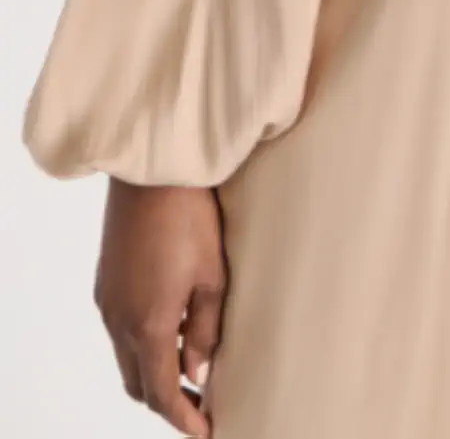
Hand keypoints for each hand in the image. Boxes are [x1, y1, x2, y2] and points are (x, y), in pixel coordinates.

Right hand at [93, 178, 225, 432]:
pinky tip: (169, 332)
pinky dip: (142, 346)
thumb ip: (206, 331)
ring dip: (154, 373)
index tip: (207, 430)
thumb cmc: (190, 218)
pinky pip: (119, 332)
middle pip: (139, 384)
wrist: (151, 170)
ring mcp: (107, 301)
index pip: (162, 393)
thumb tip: (200, 373)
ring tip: (189, 371)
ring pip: (126, 359)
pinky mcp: (105, 282)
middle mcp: (119, 321)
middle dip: (168, 401)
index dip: (185, 418)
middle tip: (201, 405)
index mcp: (148, 326)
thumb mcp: (212, 276)